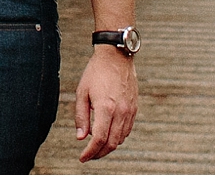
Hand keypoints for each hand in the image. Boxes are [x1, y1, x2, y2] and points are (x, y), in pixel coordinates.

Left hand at [75, 46, 139, 161]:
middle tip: (89, 155)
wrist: (116, 56)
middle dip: (99, 154)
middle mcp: (120, 112)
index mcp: (106, 108)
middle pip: (111, 144)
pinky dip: (117, 137)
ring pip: (120, 139)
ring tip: (97, 145)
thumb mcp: (82, 91)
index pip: (99, 139)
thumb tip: (81, 137)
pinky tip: (108, 133)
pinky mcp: (134, 109)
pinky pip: (127, 130)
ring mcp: (129, 111)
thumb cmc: (96, 71)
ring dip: (108, 146)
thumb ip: (81, 116)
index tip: (83, 157)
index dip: (90, 152)